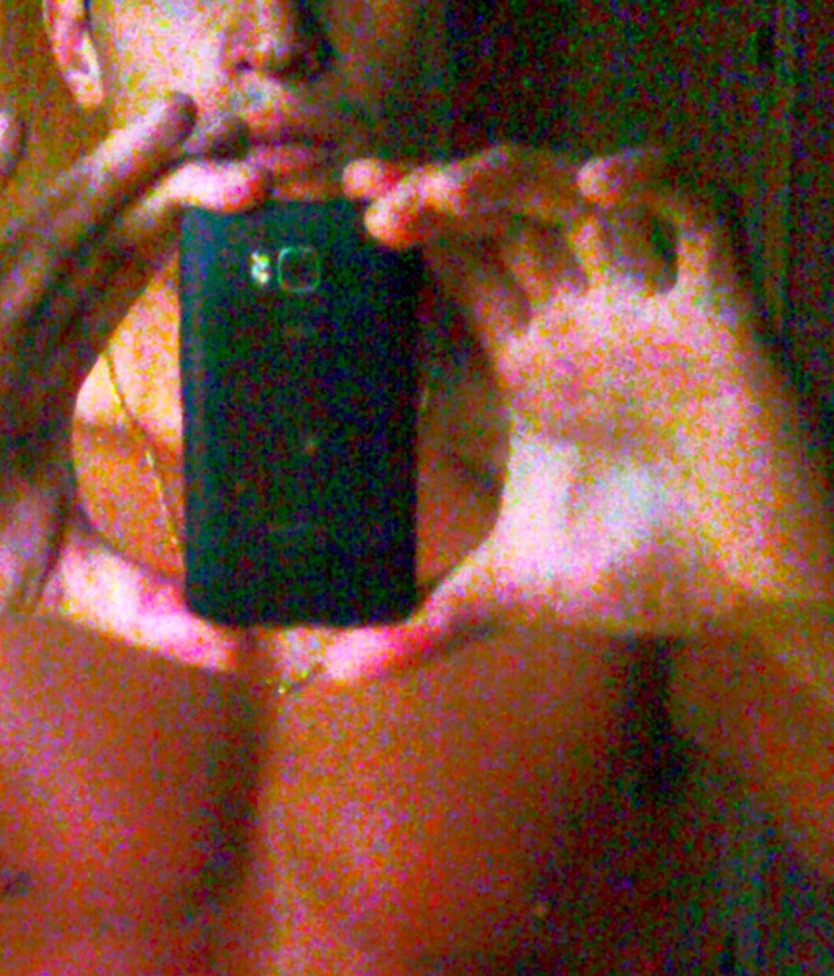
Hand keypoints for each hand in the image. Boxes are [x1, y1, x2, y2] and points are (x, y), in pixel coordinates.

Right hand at [0, 100, 265, 670]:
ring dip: (107, 176)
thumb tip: (235, 650)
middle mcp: (7, 340)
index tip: (258, 182)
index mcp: (43, 374)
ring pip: (45, 237)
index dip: (185, 226)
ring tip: (174, 117)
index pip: (124, 279)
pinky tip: (2, 138)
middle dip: (175, 182)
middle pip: (104, 240)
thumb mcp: (62, 580)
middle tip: (251, 125)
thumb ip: (146, 604)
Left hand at [341, 145, 832, 656]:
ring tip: (444, 195)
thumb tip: (339, 672)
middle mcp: (586, 320)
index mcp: (533, 364)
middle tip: (365, 199)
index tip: (342, 215)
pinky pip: (699, 210)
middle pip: (504, 212)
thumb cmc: (652, 570)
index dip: (407, 225)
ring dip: (515, 178)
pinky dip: (656, 181)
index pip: (459, 264)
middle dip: (437, 189)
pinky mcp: (723, 311)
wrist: (760, 592)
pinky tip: (599, 187)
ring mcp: (651, 307)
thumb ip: (428, 623)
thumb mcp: (515, 591)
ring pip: (580, 195)